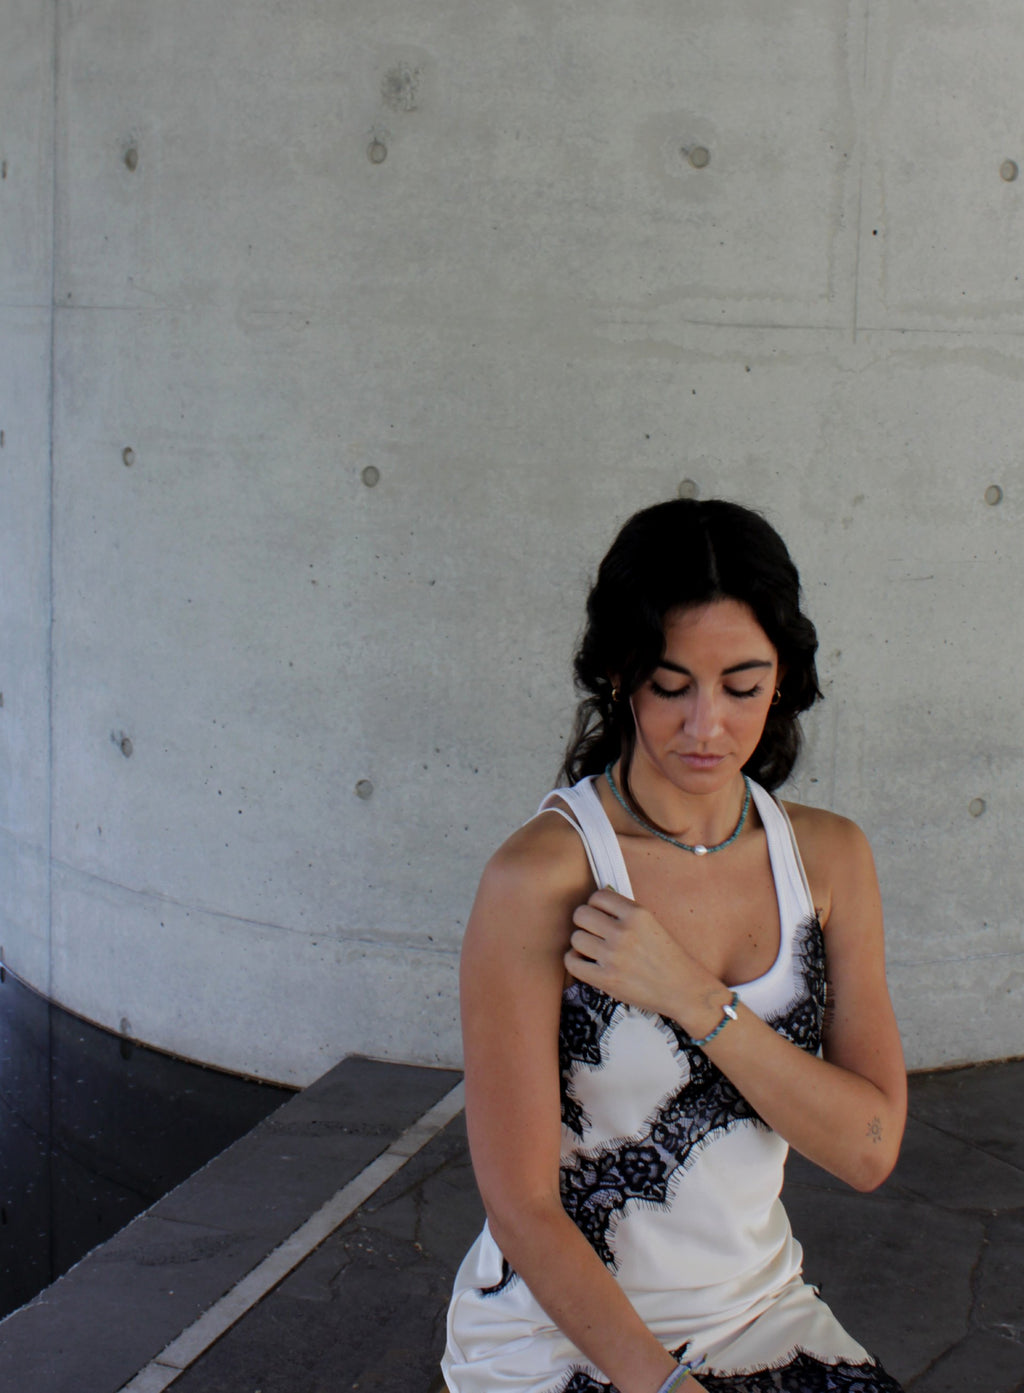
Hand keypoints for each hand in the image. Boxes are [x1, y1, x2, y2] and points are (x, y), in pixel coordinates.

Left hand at [566, 887, 716, 1018]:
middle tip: (593, 932)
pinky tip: (586, 962)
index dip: (595, 905)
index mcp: (637, 914)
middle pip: (581, 915)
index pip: (597, 896)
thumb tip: (596, 904)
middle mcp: (624, 932)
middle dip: (584, 922)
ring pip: (576, 938)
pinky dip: (575, 961)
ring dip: (581, 943)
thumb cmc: (668, 957)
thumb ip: (625, 914)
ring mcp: (614, 956)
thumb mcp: (652, 924)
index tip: (599, 914)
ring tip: (593, 949)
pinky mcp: (606, 979)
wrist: (684, 989)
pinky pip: (572, 963)